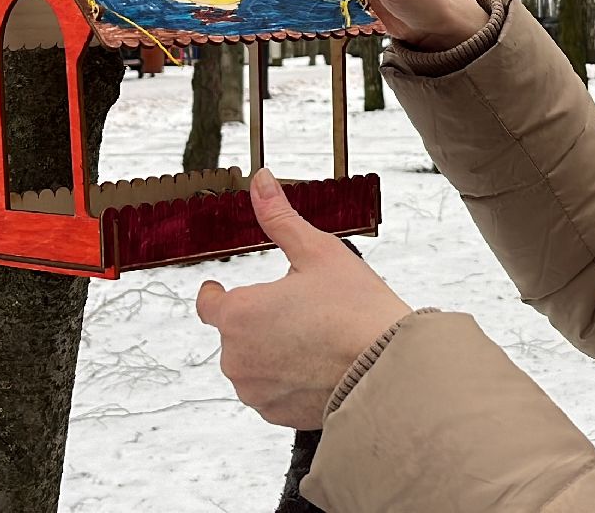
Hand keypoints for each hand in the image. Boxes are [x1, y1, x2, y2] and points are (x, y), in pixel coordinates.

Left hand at [196, 168, 413, 429]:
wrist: (386, 369)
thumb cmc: (356, 311)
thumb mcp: (319, 252)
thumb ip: (280, 217)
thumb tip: (260, 181)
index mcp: (239, 313)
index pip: (207, 304)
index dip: (216, 294)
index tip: (223, 290)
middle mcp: (237, 356)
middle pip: (236, 333)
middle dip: (260, 320)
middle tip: (299, 310)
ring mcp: (255, 389)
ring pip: (253, 364)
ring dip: (272, 351)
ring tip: (313, 338)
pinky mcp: (275, 414)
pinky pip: (271, 391)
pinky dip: (287, 378)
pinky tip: (318, 364)